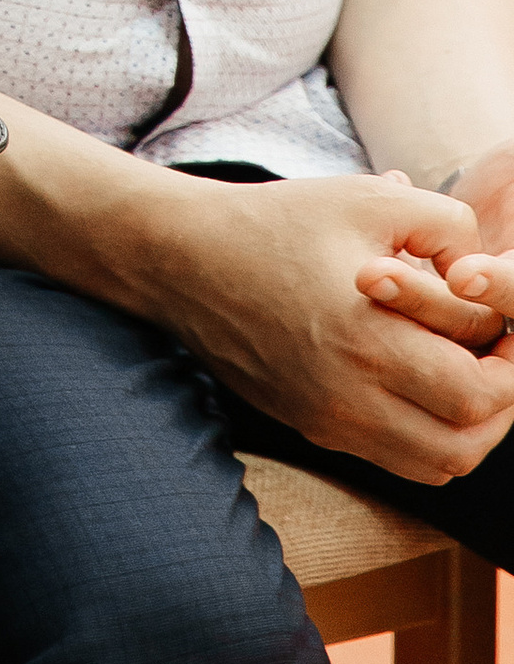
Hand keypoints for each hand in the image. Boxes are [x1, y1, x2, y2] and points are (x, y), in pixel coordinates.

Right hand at [163, 171, 513, 483]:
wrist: (183, 257)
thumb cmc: (279, 222)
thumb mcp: (367, 200)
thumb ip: (448, 228)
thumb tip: (487, 283)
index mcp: (364, 338)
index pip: (476, 390)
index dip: (510, 362)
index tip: (506, 326)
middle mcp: (348, 396)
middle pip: (466, 442)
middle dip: (500, 401)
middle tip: (497, 354)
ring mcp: (329, 420)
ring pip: (438, 464)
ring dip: (470, 427)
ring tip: (469, 371)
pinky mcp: (313, 426)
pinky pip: (399, 459)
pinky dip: (431, 436)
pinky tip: (426, 383)